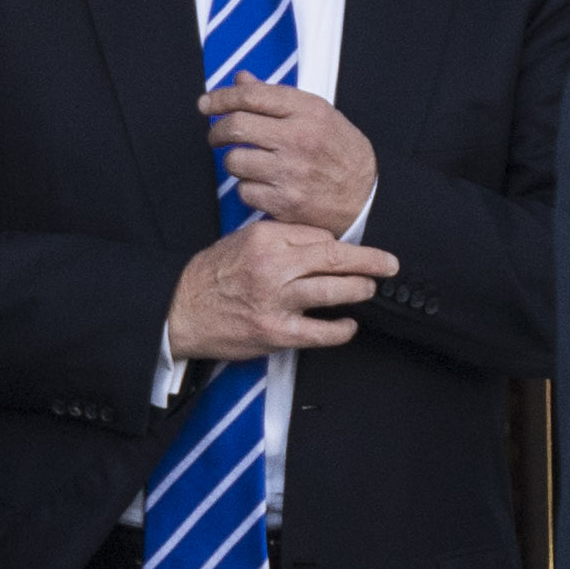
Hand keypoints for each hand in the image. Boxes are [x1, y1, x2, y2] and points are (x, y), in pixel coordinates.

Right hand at [165, 220, 397, 363]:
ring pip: (332, 291)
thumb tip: (323, 242)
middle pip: (335, 258)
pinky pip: (319, 332)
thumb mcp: (242, 241)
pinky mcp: (275, 332)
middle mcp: (273, 266)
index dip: (342, 244)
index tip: (357, 249)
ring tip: (371, 289)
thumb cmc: (213, 276)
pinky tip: (349, 326)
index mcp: (265, 238)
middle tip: (390, 264)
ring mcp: (275, 301)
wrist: (180, 312)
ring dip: (359, 289)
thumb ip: (281, 238)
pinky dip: (340, 329)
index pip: (319, 236)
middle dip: (369, 261)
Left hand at [202, 81, 377, 234]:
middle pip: (235, 127)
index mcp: (307, 111)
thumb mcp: (316, 113)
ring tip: (246, 161)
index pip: (250, 96)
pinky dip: (246, 188)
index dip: (220, 98)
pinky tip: (261, 184)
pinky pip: (244, 191)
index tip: (206, 104)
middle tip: (215, 135)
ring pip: (234, 161)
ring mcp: (292, 172)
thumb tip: (240, 79)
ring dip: (233, 161)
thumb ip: (275, 97)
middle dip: (216, 131)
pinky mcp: (286, 203)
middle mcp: (299, 139)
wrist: (366, 194)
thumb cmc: (339, 150)